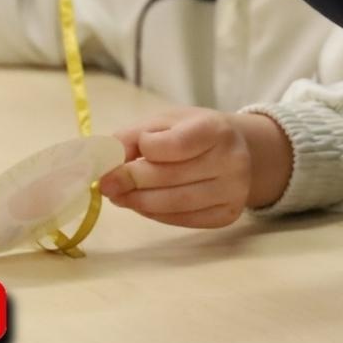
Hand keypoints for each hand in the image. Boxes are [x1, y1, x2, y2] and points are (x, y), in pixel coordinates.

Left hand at [98, 108, 292, 228]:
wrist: (238, 151)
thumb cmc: (194, 132)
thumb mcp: (167, 122)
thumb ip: (134, 136)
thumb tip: (103, 160)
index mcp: (217, 129)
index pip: (174, 145)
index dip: (143, 150)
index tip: (119, 155)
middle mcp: (232, 161)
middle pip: (170, 177)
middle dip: (130, 182)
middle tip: (105, 184)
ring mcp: (233, 192)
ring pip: (173, 204)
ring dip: (137, 202)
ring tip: (118, 196)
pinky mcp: (226, 216)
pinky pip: (181, 220)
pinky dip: (154, 214)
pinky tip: (141, 204)